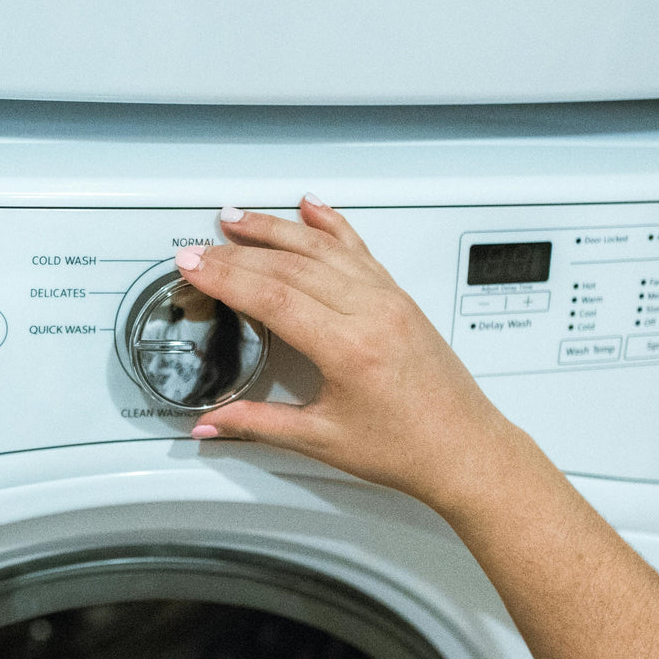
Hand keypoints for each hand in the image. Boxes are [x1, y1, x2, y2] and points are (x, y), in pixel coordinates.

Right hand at [177, 198, 528, 511]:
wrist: (464, 450)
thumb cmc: (409, 448)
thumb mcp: (322, 439)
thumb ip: (258, 424)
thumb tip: (213, 423)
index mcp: (350, 348)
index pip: (274, 297)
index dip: (226, 277)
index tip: (194, 265)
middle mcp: (373, 312)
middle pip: (291, 265)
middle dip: (237, 253)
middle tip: (200, 248)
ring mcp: (390, 299)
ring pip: (323, 248)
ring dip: (275, 229)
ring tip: (237, 218)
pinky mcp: (400, 297)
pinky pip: (359, 249)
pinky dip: (331, 224)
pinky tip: (311, 208)